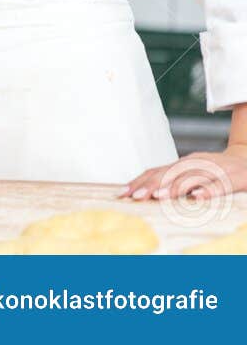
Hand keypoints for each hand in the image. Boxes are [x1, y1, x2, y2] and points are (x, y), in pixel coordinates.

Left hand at [122, 146, 246, 200]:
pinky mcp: (231, 177)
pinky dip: (207, 190)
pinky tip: (197, 197)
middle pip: (169, 173)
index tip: (122, 193)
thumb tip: (144, 192)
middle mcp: (194, 164)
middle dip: (151, 185)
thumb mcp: (191, 173)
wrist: (246, 160)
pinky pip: (218, 184)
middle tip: (135, 197)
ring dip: (174, 187)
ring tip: (159, 196)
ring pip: (191, 177)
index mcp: (182, 164)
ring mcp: (212, 169)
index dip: (139, 182)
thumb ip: (172, 181)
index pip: (156, 172)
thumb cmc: (215, 171)